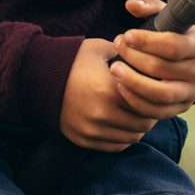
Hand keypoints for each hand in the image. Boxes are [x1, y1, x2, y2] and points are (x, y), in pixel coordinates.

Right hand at [59, 37, 156, 151]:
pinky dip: (124, 137)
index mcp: (110, 89)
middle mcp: (103, 114)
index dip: (155, 97)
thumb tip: (147, 55)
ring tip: (136, 113)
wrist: (38, 78)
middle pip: (143, 123)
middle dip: (150, 113)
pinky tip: (122, 123)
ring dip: (138, 126)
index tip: (156, 90)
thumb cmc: (72, 60)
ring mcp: (92, 130)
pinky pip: (115, 146)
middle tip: (149, 103)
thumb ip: (126, 53)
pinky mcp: (84, 140)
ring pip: (132, 137)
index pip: (148, 102)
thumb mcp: (100, 49)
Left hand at [110, 0, 194, 119]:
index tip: (126, 35)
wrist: (193, 58)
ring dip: (133, 82)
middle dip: (134, 57)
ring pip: (161, 94)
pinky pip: (158, 111)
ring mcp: (192, 92)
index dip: (147, 41)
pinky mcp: (181, 108)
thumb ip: (150, 6)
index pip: (173, 46)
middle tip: (116, 46)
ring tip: (114, 69)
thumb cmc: (176, 33)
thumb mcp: (168, 16)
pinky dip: (137, 102)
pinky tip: (121, 87)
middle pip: (162, 69)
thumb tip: (130, 5)